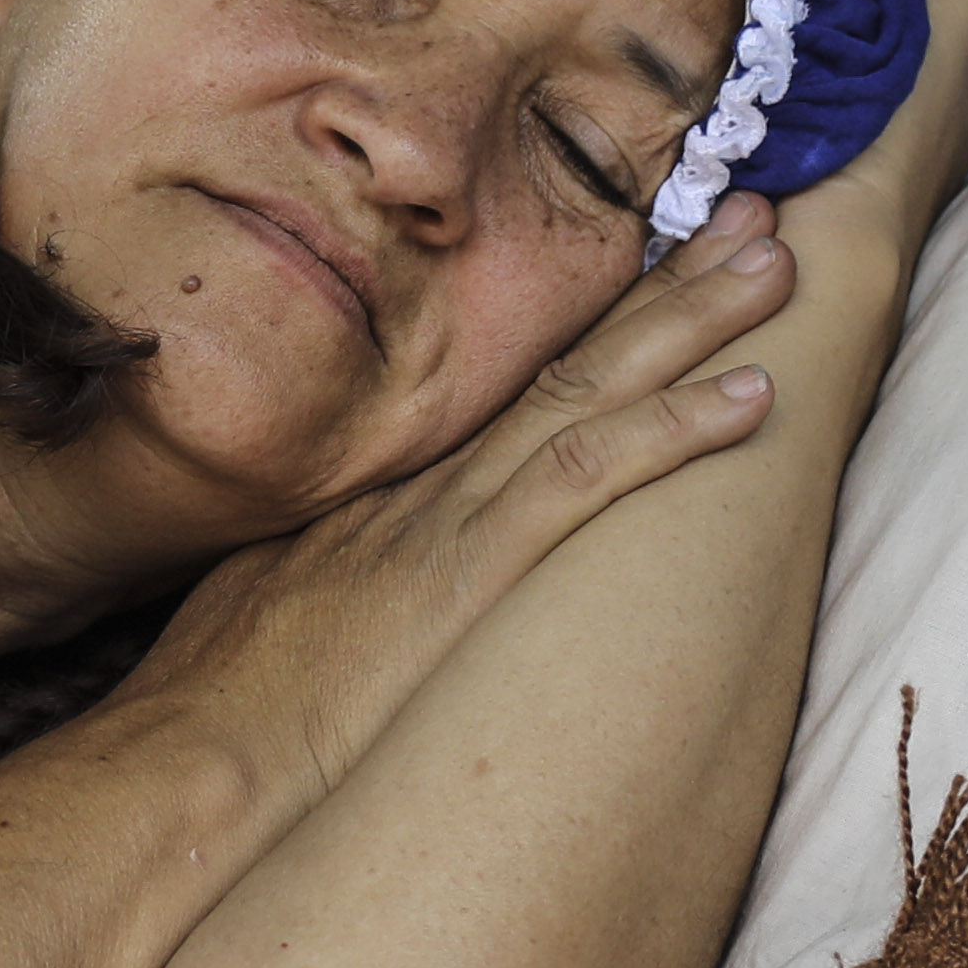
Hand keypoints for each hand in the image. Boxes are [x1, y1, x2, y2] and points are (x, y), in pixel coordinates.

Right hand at [116, 208, 799, 815]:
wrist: (191, 752)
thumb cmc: (217, 698)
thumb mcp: (265, 600)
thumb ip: (324, 565)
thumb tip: (346, 573)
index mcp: (383, 479)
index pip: (506, 377)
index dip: (590, 315)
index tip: (660, 256)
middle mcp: (423, 474)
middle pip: (561, 355)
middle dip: (662, 281)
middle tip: (752, 215)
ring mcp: (448, 513)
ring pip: (591, 388)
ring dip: (692, 323)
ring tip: (777, 265)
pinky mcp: (469, 567)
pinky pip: (589, 478)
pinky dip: (674, 432)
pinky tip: (754, 398)